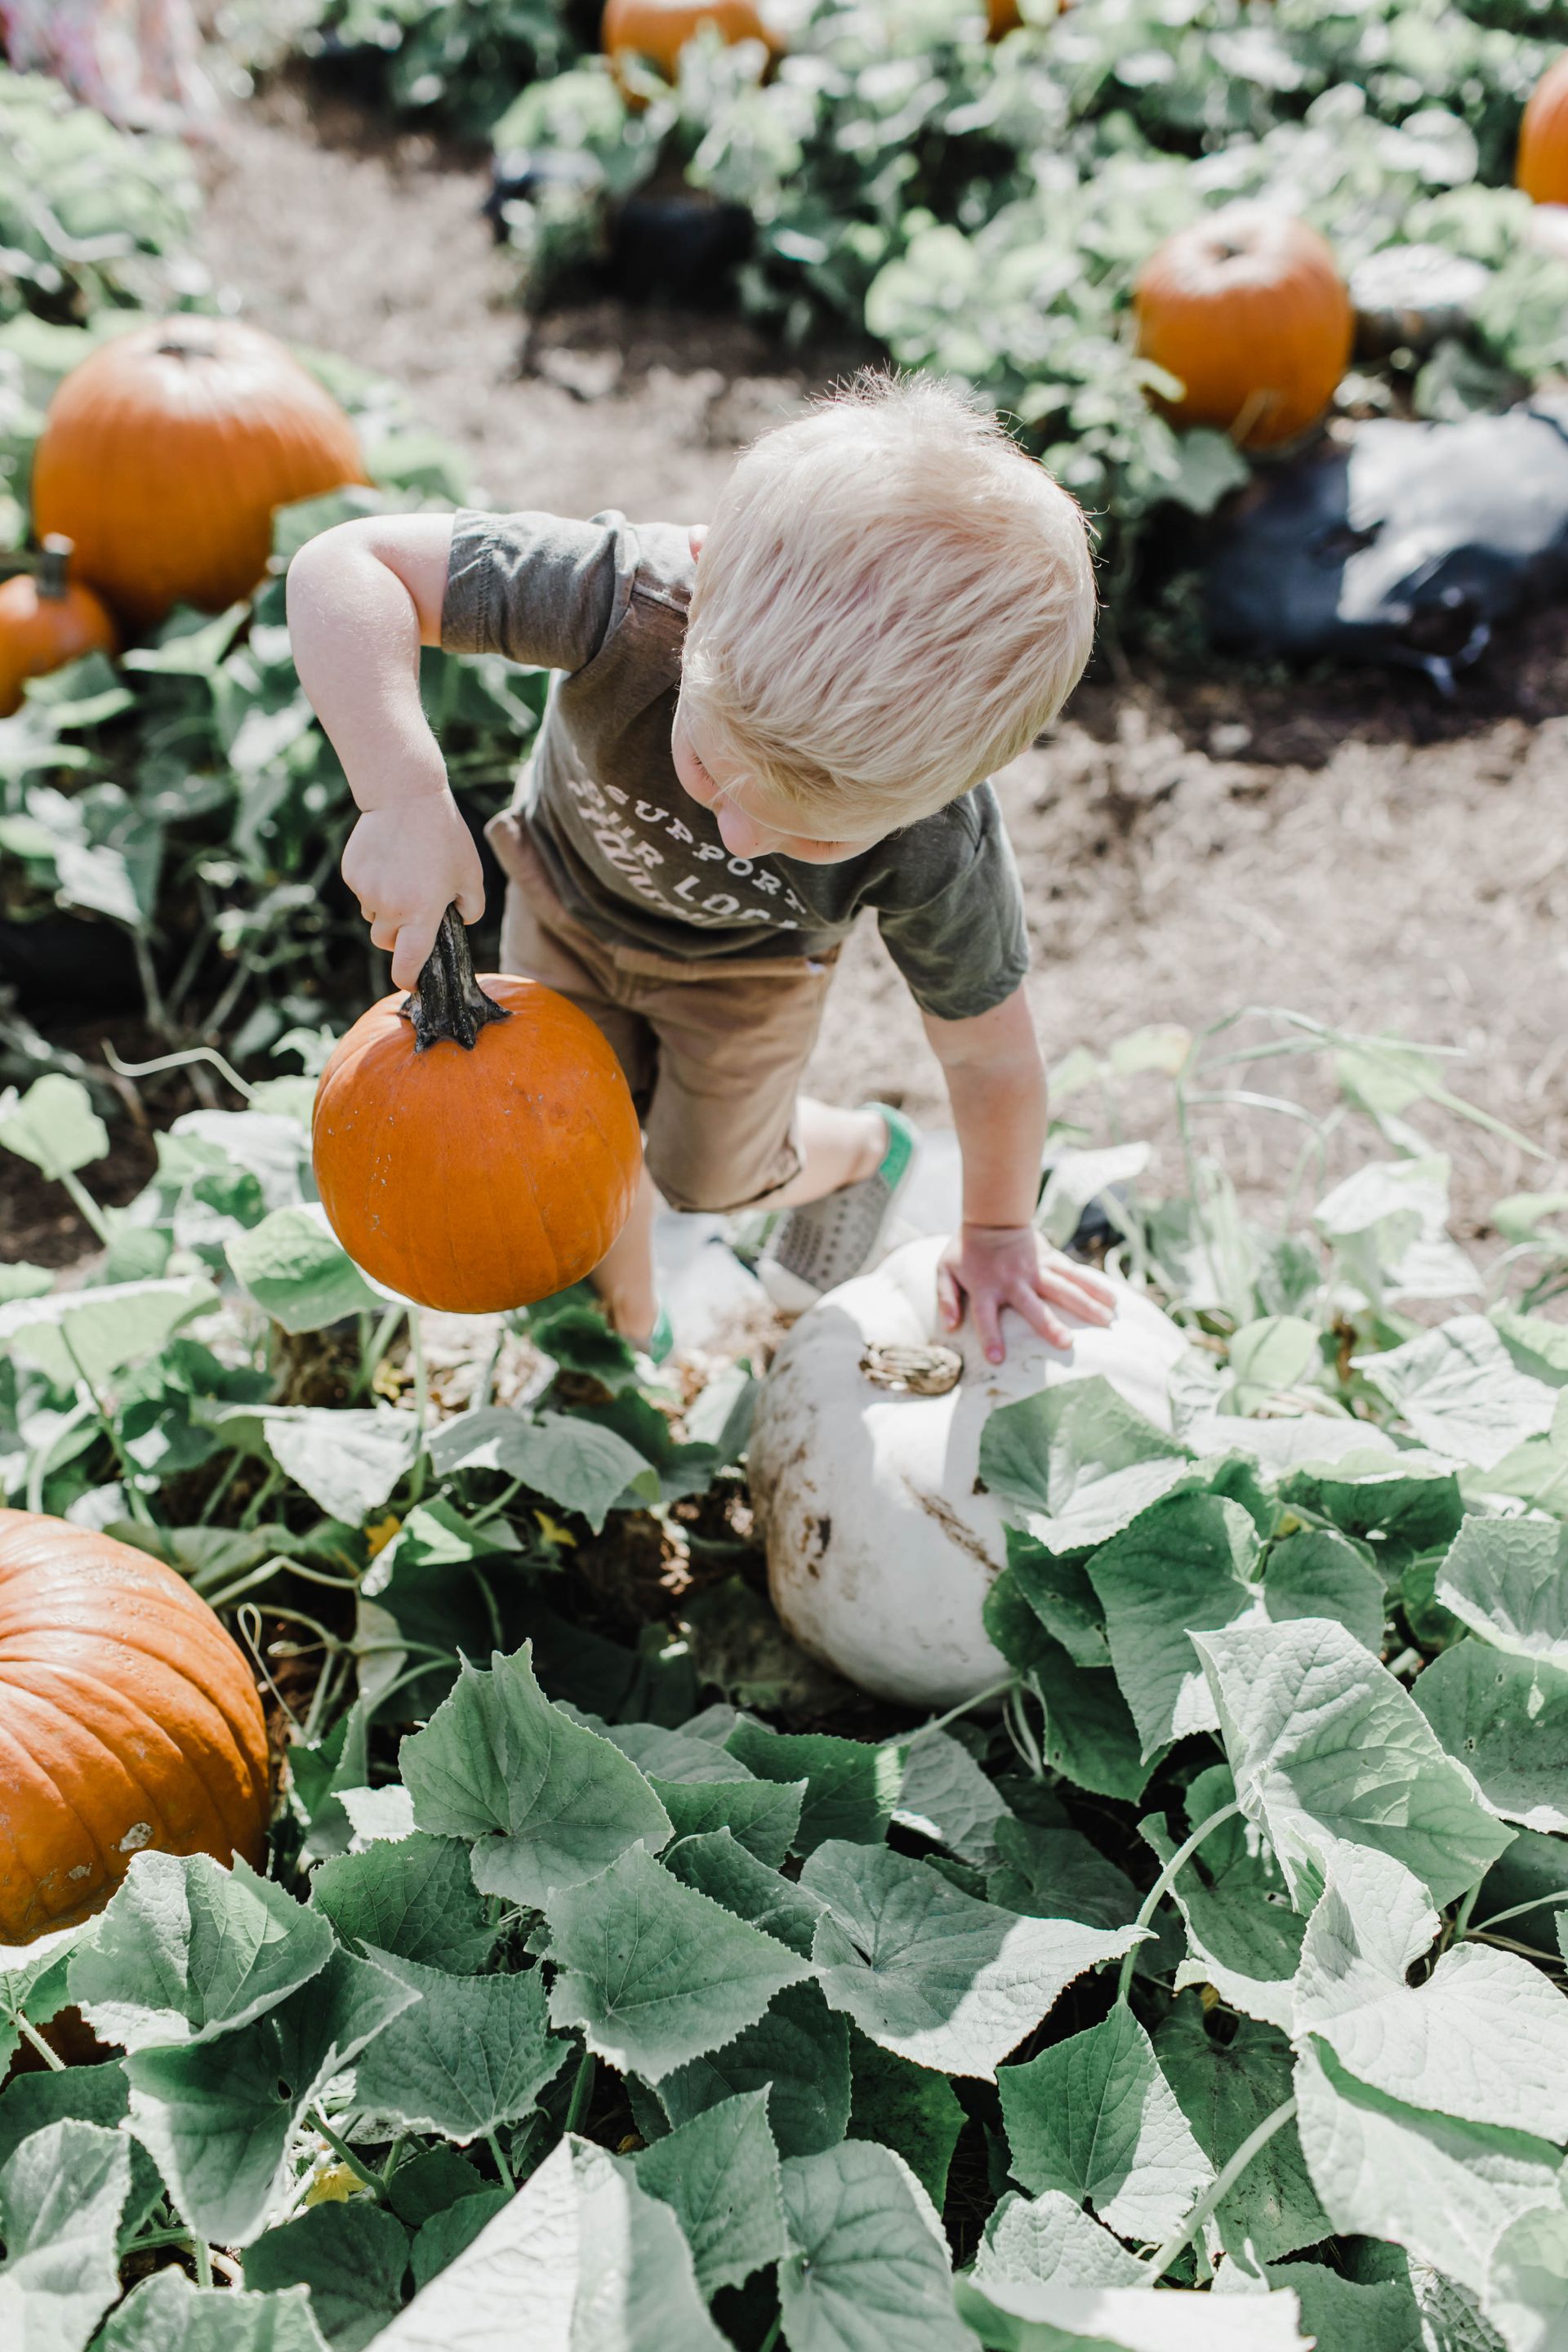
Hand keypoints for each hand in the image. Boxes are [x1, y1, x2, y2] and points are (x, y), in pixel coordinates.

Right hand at [341, 792, 484, 990]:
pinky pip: (363, 892)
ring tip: (405, 876)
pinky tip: (390, 860)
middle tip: (416, 913)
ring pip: (373, 916)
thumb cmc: (445, 835)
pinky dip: (375, 885)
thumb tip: (460, 924)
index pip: (407, 964)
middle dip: (399, 937)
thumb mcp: (471, 874)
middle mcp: (389, 907)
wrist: (404, 795)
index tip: (413, 983)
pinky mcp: (351, 873)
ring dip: (387, 909)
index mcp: (421, 913)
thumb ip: (471, 908)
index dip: (408, 980)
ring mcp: (366, 890)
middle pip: (386, 942)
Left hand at [937, 1225, 1116, 1364]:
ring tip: (1106, 1321)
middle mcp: (1014, 1281)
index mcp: (986, 1288)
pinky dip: (1094, 1286)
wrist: (991, 1215)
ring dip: (1086, 1305)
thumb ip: (946, 1298)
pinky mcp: (1051, 1261)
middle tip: (1067, 1343)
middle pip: (1033, 1306)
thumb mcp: (945, 1269)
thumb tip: (950, 1326)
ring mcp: (1036, 1270)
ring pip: (1064, 1289)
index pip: (985, 1317)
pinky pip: (1075, 1275)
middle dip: (1049, 1324)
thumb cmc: (966, 1249)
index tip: (998, 1359)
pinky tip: (1112, 1299)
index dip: (991, 1337)